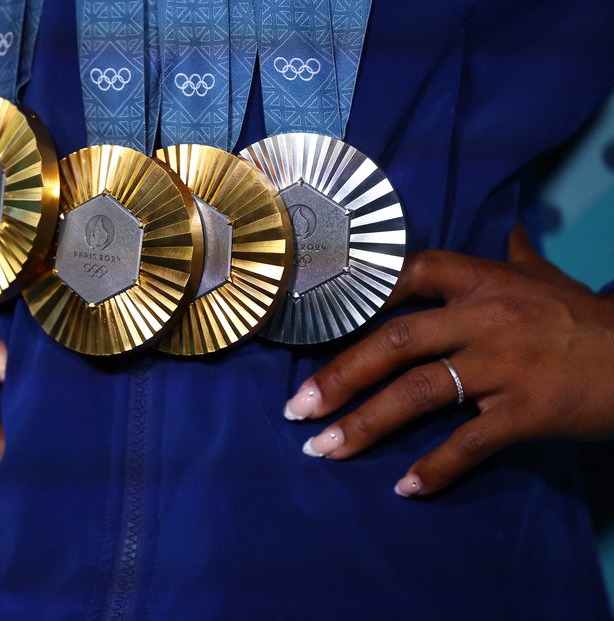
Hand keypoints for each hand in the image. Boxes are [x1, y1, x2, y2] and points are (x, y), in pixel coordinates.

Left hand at [284, 225, 613, 496]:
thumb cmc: (588, 318)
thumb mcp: (549, 278)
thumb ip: (518, 256)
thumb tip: (511, 230)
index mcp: (481, 281)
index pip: (405, 275)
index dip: (356, 294)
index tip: (310, 322)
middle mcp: (483, 318)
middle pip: (393, 342)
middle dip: (338, 376)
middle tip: (296, 409)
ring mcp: (503, 364)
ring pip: (417, 392)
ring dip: (364, 425)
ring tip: (323, 451)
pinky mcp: (527, 410)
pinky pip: (469, 442)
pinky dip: (435, 468)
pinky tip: (405, 489)